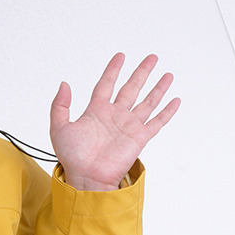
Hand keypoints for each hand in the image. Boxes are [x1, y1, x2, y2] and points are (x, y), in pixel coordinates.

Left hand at [49, 53, 180, 190]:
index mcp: (96, 112)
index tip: (120, 56)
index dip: (113, 70)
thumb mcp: (59, 128)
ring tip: (167, 74)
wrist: (87, 177)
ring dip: (158, 88)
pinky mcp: (139, 138)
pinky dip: (167, 111)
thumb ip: (60, 105)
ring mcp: (128, 126)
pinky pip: (157, 122)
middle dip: (141, 72)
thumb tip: (64, 84)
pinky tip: (176, 100)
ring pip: (147, 102)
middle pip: (131, 88)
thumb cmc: (72, 158)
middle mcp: (115, 116)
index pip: (106, 84)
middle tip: (152, 57)